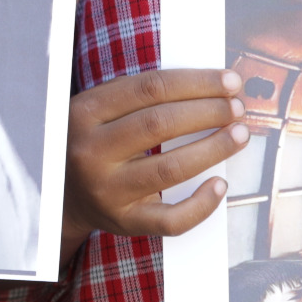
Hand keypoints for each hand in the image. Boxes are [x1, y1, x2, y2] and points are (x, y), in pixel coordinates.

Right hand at [59, 68, 246, 258]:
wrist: (63, 195)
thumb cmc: (94, 143)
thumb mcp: (98, 111)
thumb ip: (139, 96)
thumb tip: (208, 87)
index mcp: (84, 112)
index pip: (150, 88)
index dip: (196, 82)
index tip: (228, 81)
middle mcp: (91, 150)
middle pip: (161, 123)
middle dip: (209, 111)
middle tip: (236, 107)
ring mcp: (106, 189)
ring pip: (171, 168)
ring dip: (214, 149)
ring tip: (239, 134)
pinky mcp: (123, 221)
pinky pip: (170, 218)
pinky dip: (201, 204)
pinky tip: (219, 184)